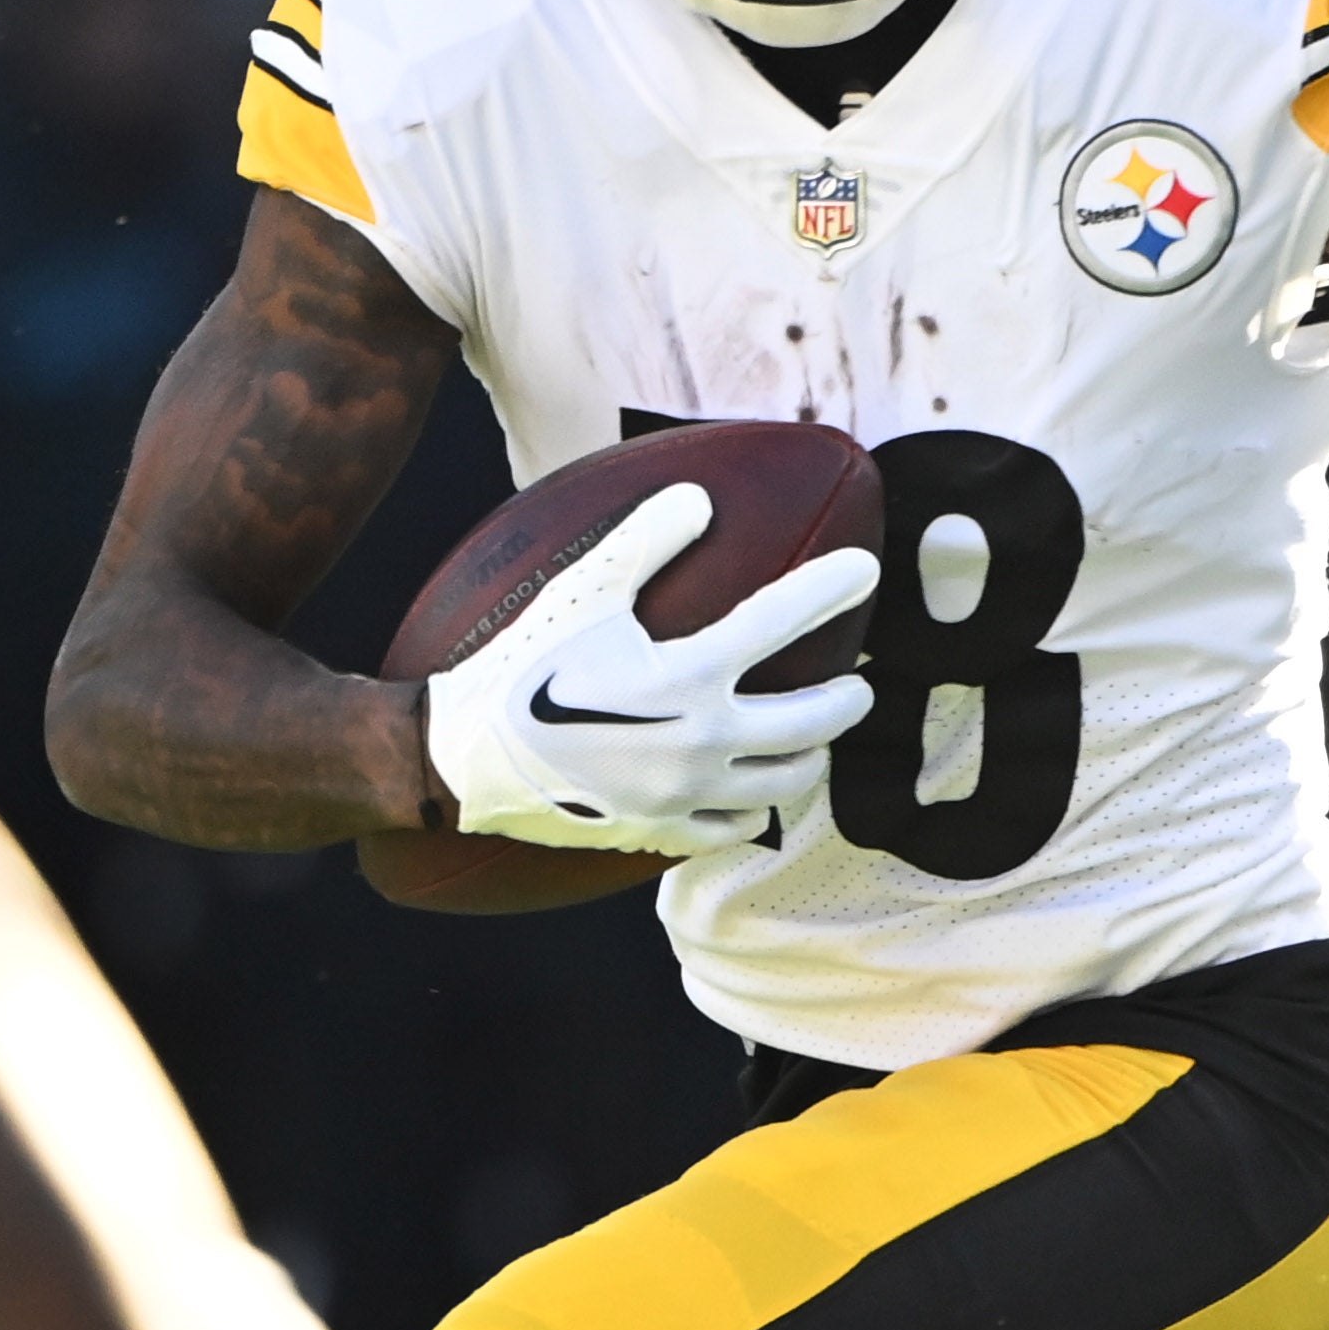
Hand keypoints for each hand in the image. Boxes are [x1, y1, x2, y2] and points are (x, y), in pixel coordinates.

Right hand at [419, 485, 873, 857]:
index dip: (831, 587)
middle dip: (848, 699)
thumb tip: (699, 499)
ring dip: (810, 757)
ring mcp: (687, 791)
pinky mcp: (664, 830)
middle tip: (857, 684)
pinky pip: (734, 827)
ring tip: (812, 742)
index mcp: (688, 673)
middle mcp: (702, 737)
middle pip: (813, 720)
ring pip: (786, 781)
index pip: (782, 619)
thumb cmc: (520, 666)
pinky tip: (750, 795)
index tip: (864, 572)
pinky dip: (752, 809)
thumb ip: (644, 541)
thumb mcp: (578, 592)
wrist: (464, 759)